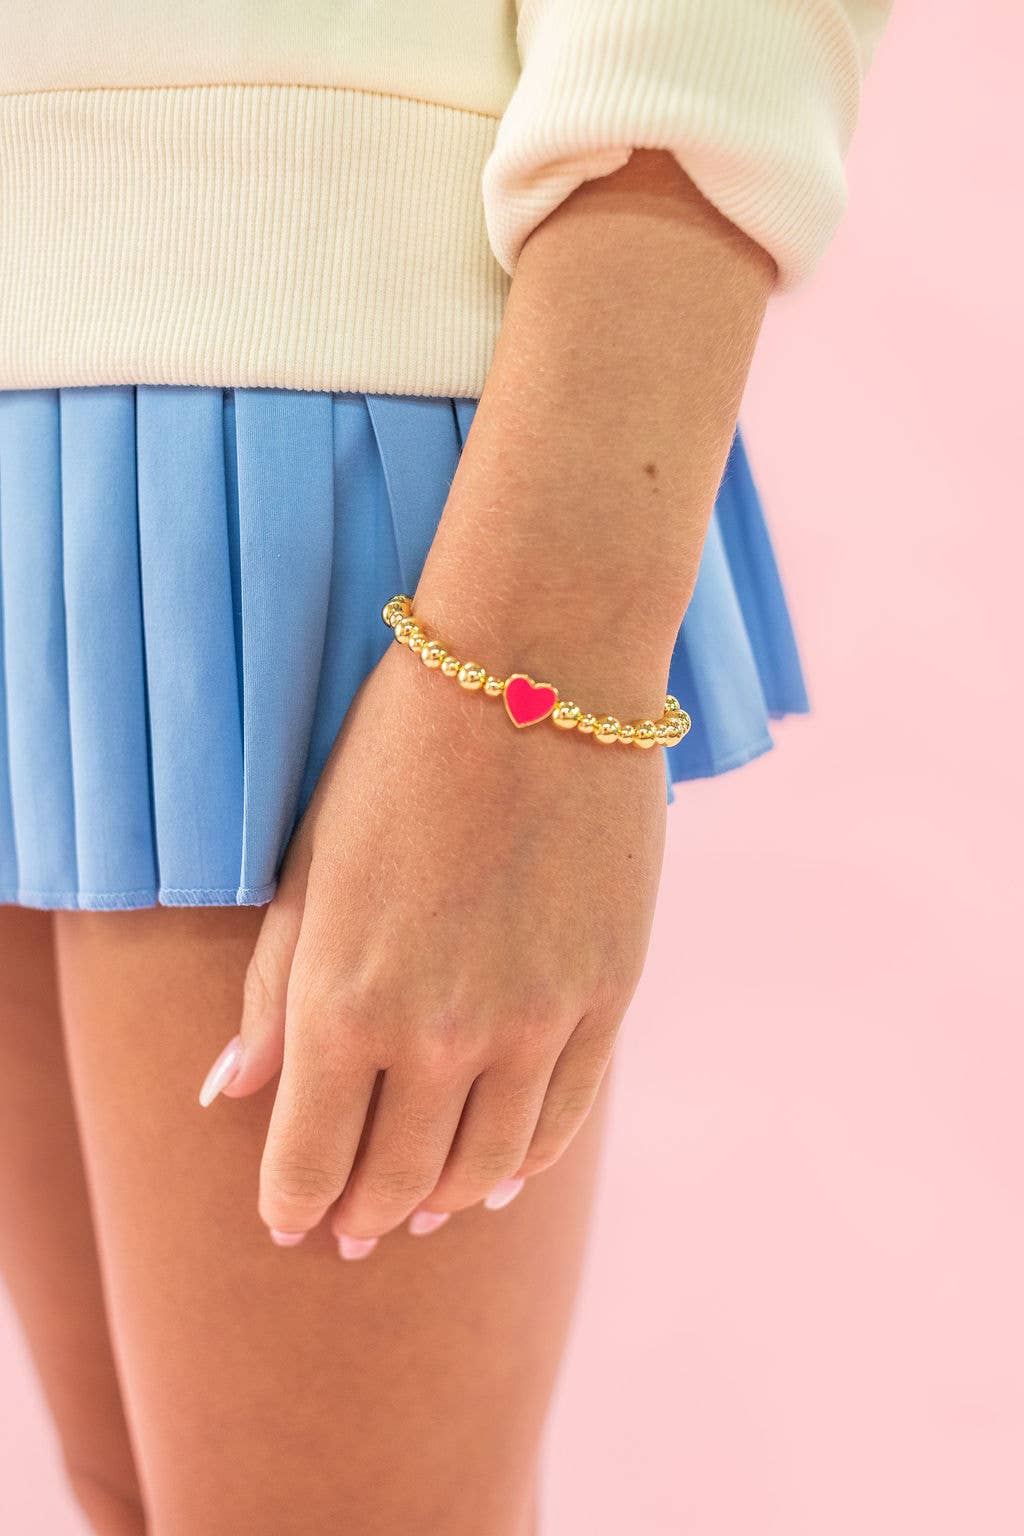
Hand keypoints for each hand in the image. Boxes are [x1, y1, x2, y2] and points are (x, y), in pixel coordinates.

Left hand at [197, 147, 771, 1253]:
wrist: (540, 673)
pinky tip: (507, 1174)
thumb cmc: (399, 758)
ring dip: (447, 1202)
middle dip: (365, 1218)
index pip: (310, 1162)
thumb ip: (274, 992)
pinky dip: (530, 1161)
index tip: (289, 1221)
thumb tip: (230, 1094)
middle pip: (399, 1181)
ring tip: (427, 1211)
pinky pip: (566, 1116)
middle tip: (352, 1234)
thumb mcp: (309, 868)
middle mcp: (442, 1035)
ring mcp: (536, 1023)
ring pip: (489, 1167)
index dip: (293, 1205)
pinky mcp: (608, 996)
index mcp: (346, 1002)